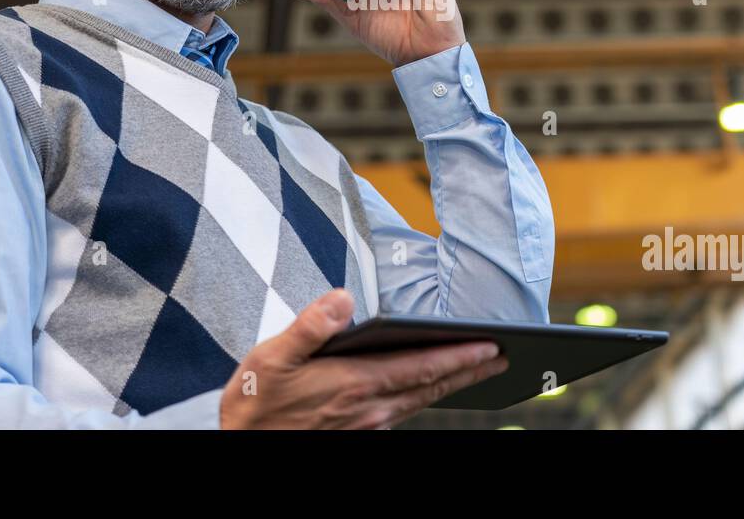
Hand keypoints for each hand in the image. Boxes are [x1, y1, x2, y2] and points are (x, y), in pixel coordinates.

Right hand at [218, 289, 508, 429]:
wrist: (241, 445)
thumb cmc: (255, 402)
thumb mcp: (272, 357)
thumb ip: (310, 326)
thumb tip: (343, 298)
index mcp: (354, 384)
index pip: (420, 367)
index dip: (459, 356)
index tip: (491, 346)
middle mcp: (368, 408)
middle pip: (430, 386)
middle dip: (468, 370)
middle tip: (502, 357)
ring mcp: (365, 425)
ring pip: (420, 401)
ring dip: (452, 384)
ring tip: (478, 368)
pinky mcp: (356, 433)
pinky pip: (403, 412)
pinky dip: (425, 397)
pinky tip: (429, 389)